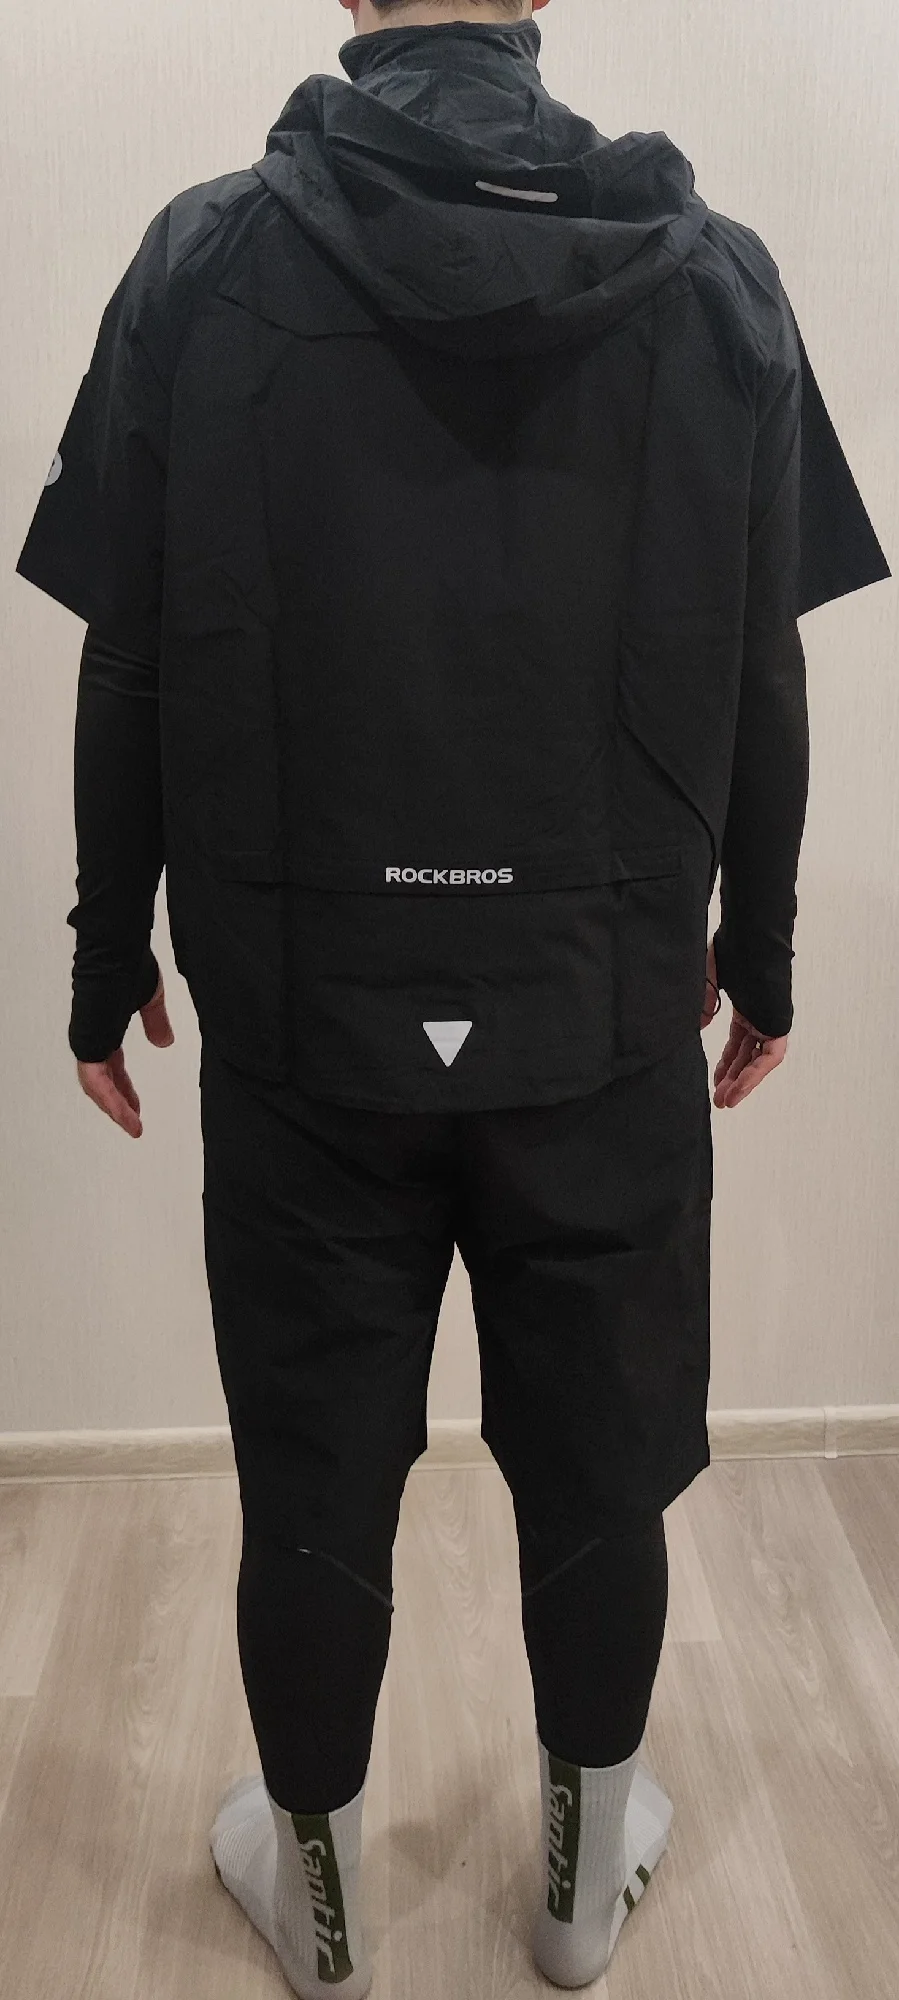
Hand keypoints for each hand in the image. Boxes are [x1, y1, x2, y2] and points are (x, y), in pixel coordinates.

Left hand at [75, 974, 174, 1138]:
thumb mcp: (150, 998)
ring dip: (115, 1109)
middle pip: (102, 1082)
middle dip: (118, 1104)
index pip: (112, 1067)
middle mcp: (93, 1037)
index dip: (124, 1088)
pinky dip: (110, 1100)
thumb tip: (165, 1043)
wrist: (119, 949)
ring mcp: (87, 1040)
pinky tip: (125, 1115)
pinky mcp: (88, 1042)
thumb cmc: (132, 964)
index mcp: (105, 1027)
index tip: (137, 1107)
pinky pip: (96, 1080)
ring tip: (133, 1127)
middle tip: (134, 1123)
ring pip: (96, 1086)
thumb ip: (156, 1022)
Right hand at [701, 940, 787, 1109]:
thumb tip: (698, 1027)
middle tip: (719, 1099)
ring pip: (758, 1061)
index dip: (726, 1063)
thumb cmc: (732, 950)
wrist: (751, 939)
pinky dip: (755, 1073)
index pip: (738, 1043)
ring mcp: (771, 1020)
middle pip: (747, 1056)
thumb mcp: (710, 980)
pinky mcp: (778, 1024)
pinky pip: (769, 1056)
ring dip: (743, 1082)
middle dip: (732, 1079)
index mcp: (748, 1007)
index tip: (713, 1080)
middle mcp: (761, 1016)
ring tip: (726, 1101)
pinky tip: (739, 1087)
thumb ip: (704, 1005)